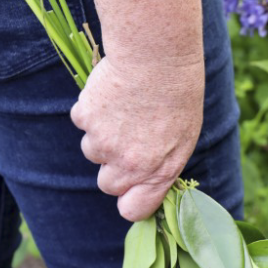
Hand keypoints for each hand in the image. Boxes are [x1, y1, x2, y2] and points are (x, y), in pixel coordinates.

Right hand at [70, 55, 204, 221]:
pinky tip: (113, 93)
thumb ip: (161, 165)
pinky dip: (93, 111)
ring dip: (103, 136)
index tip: (133, 190)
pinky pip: (83, 122)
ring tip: (126, 109)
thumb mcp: (184, 138)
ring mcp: (103, 142)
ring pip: (93, 150)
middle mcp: (127, 164)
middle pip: (107, 184)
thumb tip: (145, 180)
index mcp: (157, 172)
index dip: (131, 201)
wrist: (157, 57)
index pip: (133, 210)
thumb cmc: (178, 94)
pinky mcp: (85, 119)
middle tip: (129, 139)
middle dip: (114, 167)